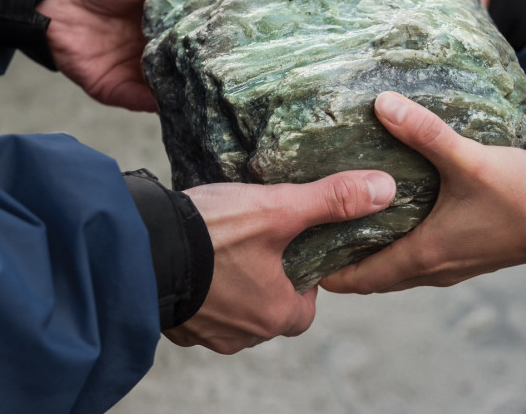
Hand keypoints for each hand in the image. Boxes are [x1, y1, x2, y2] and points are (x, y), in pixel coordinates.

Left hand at [37, 0, 260, 110]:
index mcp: (177, 18)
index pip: (215, 33)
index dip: (238, 39)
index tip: (272, 47)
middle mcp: (164, 47)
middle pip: (199, 66)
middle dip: (221, 75)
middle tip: (258, 83)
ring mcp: (143, 71)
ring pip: (178, 91)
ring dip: (198, 96)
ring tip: (231, 103)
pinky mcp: (120, 91)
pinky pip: (148, 105)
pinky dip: (167, 110)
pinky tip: (190, 112)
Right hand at [165, 170, 396, 353]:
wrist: (141, 248)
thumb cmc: (213, 235)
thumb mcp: (279, 209)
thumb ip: (331, 200)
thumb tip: (384, 189)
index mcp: (275, 315)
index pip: (307, 306)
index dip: (304, 277)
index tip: (291, 248)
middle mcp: (243, 335)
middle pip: (270, 308)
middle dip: (267, 279)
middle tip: (256, 240)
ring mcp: (206, 334)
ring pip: (234, 310)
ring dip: (232, 284)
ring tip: (223, 245)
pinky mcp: (176, 325)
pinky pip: (200, 309)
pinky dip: (202, 288)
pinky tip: (194, 258)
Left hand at [320, 92, 525, 293]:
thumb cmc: (521, 196)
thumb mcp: (469, 160)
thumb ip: (424, 133)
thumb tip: (382, 104)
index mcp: (424, 255)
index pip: (359, 279)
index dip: (326, 272)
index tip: (298, 253)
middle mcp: (431, 268)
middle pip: (371, 277)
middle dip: (340, 261)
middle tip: (311, 232)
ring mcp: (449, 264)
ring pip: (394, 269)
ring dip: (367, 254)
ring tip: (341, 222)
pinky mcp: (462, 253)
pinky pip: (414, 259)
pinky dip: (392, 246)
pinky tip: (388, 214)